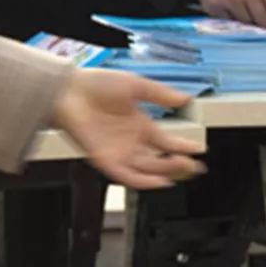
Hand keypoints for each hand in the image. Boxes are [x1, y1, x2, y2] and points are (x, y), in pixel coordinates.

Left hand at [52, 69, 205, 189]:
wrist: (66, 90)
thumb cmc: (94, 84)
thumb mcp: (137, 85)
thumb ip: (161, 94)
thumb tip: (185, 99)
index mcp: (139, 124)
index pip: (167, 142)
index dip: (183, 146)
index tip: (199, 148)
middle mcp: (130, 141)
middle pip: (160, 160)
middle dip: (179, 164)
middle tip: (196, 166)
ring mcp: (118, 151)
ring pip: (147, 169)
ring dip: (166, 171)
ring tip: (184, 169)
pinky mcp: (105, 159)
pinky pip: (126, 176)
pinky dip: (144, 181)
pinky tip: (160, 182)